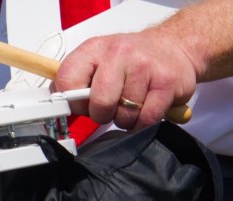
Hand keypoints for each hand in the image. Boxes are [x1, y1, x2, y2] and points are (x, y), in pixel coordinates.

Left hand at [55, 29, 197, 129]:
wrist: (173, 45)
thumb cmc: (131, 58)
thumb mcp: (97, 60)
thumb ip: (76, 80)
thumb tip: (59, 102)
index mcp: (94, 49)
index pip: (67, 81)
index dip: (72, 102)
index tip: (81, 105)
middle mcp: (118, 54)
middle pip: (99, 104)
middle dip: (101, 115)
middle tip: (109, 107)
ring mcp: (144, 67)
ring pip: (124, 114)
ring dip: (124, 118)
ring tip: (130, 104)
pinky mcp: (166, 83)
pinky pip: (146, 118)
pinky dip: (142, 122)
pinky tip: (144, 109)